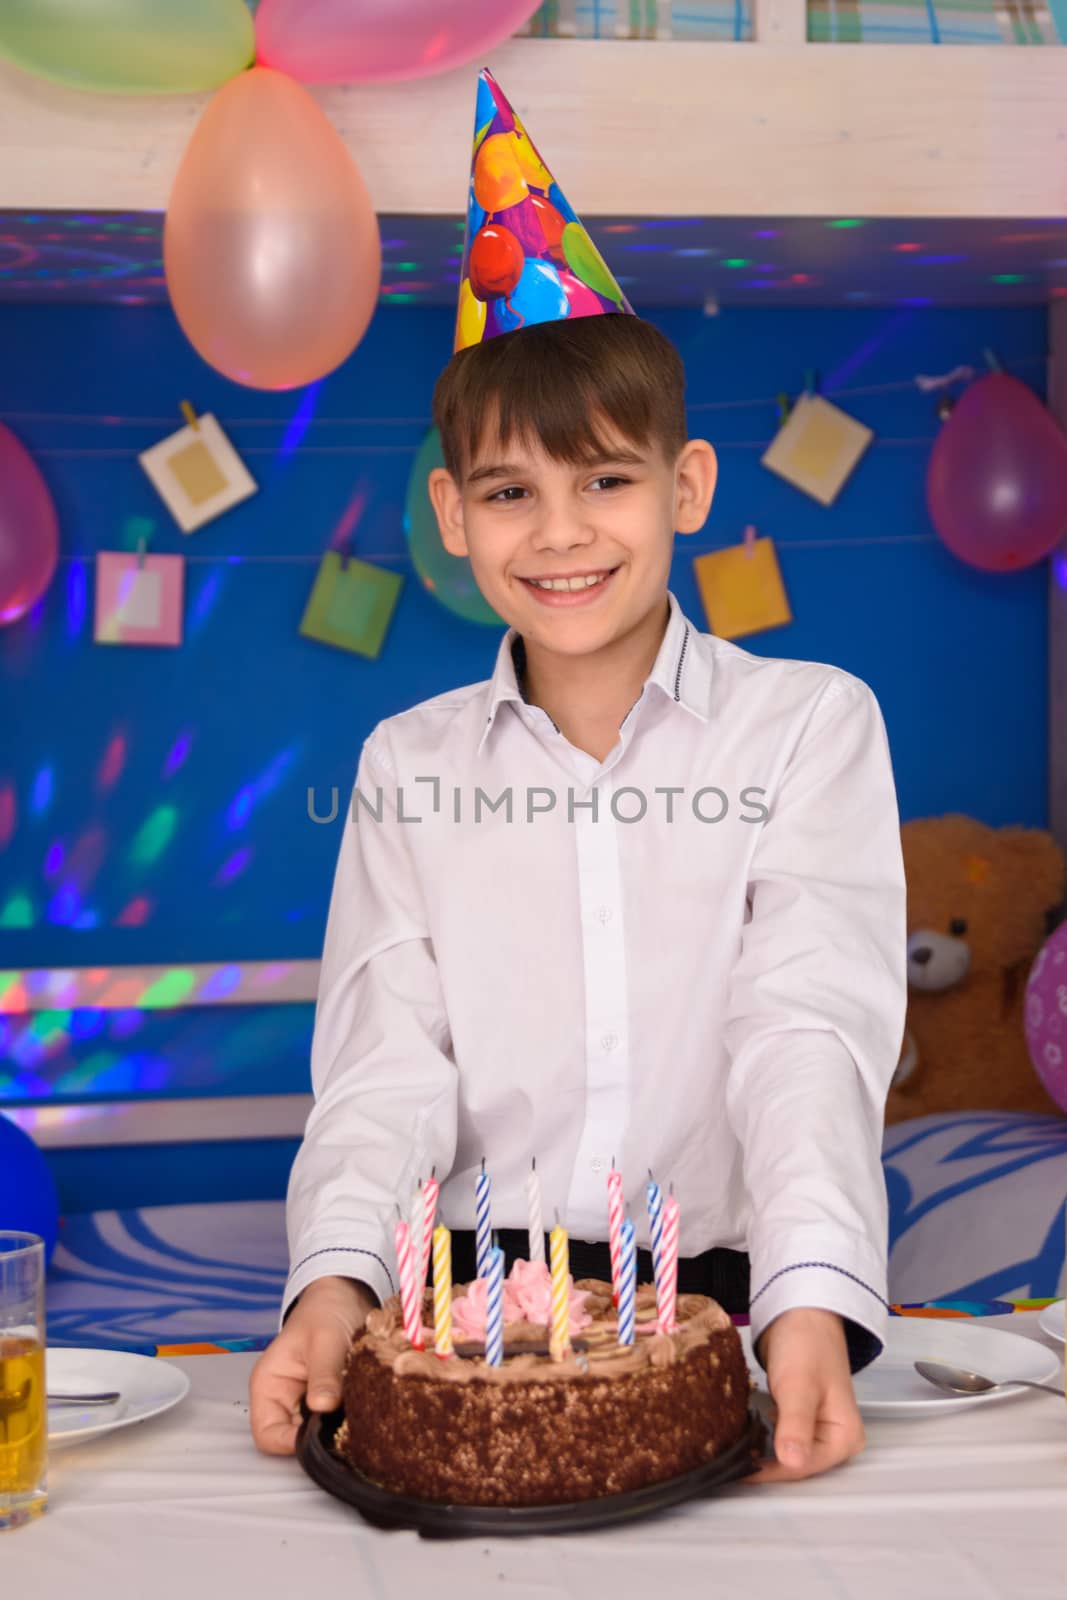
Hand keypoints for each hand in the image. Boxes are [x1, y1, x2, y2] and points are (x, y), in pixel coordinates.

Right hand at [249, 1276, 376, 1455]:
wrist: (345, 1297)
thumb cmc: (325, 1312)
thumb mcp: (325, 1341)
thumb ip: (323, 1374)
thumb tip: (322, 1407)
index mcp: (269, 1386)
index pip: (268, 1435)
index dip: (291, 1442)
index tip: (323, 1434)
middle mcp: (283, 1401)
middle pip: (292, 1440)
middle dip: (319, 1438)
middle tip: (348, 1425)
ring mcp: (305, 1404)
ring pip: (315, 1435)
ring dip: (335, 1430)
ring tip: (359, 1415)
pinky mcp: (326, 1404)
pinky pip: (332, 1423)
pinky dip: (346, 1421)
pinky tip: (363, 1411)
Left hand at [744, 1307, 864, 1483]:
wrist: (800, 1313)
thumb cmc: (806, 1342)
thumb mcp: (799, 1385)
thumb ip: (796, 1424)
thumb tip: (792, 1461)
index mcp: (845, 1437)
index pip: (802, 1467)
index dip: (770, 1470)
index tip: (737, 1469)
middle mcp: (835, 1439)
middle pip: (794, 1464)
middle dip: (765, 1461)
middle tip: (728, 1457)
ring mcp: (818, 1430)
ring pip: (784, 1452)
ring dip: (760, 1450)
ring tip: (732, 1445)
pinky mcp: (801, 1420)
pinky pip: (779, 1438)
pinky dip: (762, 1436)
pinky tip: (744, 1432)